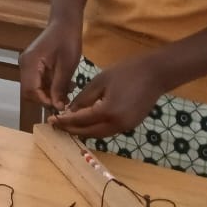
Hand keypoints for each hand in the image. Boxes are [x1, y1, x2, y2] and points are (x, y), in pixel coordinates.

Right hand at [19, 22, 82, 110]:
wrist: (65, 23)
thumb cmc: (67, 40)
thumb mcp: (67, 65)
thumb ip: (59, 86)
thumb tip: (56, 107)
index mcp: (30, 63)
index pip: (30, 90)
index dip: (44, 101)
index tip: (60, 107)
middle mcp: (24, 65)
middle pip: (29, 91)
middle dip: (46, 99)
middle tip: (65, 102)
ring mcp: (27, 64)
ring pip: (34, 88)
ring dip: (49, 94)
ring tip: (67, 94)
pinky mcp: (33, 64)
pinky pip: (38, 81)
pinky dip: (49, 87)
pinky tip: (64, 85)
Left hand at [51, 54, 165, 137]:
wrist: (155, 74)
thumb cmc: (126, 72)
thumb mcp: (99, 82)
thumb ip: (83, 99)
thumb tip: (69, 111)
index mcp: (108, 112)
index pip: (80, 121)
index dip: (65, 122)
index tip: (51, 120)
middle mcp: (117, 124)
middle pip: (89, 133)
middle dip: (72, 130)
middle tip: (57, 125)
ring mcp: (126, 127)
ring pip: (99, 134)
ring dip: (83, 131)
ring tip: (68, 125)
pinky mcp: (131, 125)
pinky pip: (109, 130)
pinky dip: (95, 129)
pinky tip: (86, 123)